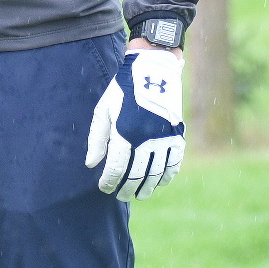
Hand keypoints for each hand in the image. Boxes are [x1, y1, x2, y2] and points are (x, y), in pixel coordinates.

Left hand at [86, 48, 184, 198]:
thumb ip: (97, 139)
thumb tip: (91, 164)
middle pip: (136, 174)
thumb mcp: (104, 110)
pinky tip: (160, 182)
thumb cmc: (123, 91)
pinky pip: (174, 163)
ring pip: (156, 172)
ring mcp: (164, 138)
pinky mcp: (177, 135)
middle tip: (121, 196)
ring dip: (148, 186)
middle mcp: (146, 138)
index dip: (109, 181)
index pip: (116, 167)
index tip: (104, 188)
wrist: (154, 71)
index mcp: (124, 132)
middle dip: (127, 187)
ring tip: (140, 194)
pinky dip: (167, 176)